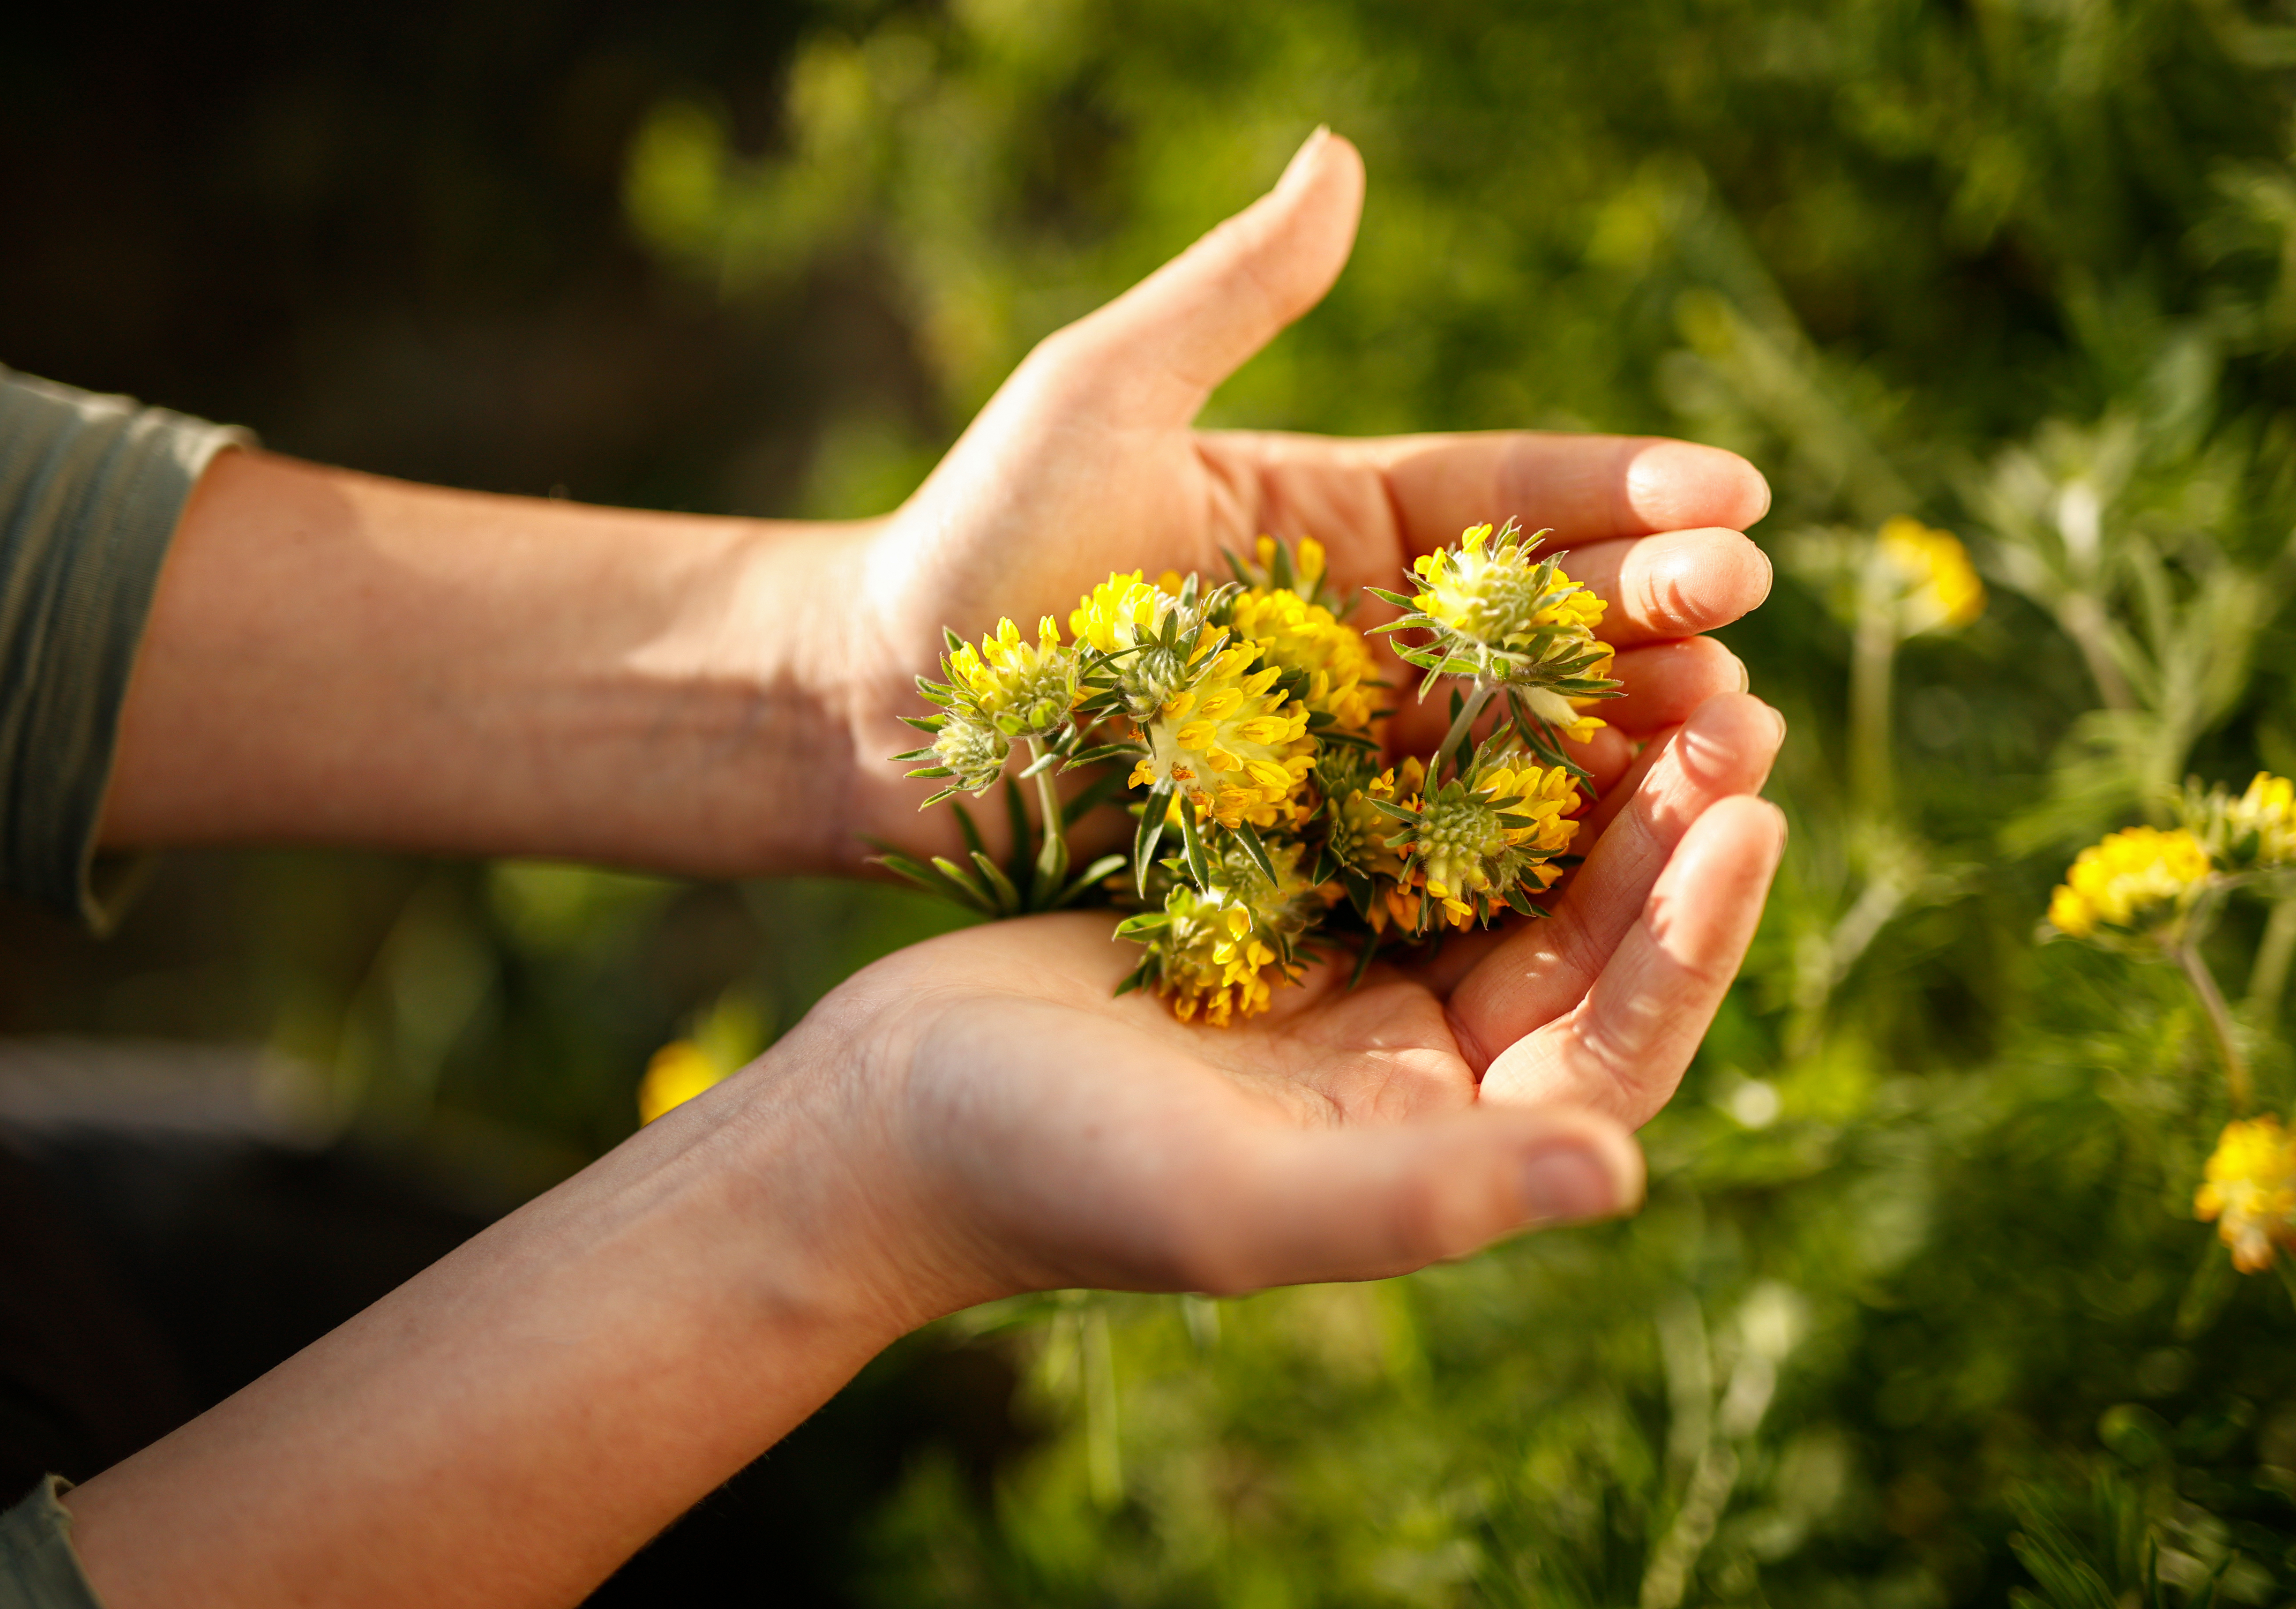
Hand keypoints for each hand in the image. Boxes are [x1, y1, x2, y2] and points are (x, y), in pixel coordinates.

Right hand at [782, 689, 1784, 1302]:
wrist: (882, 1111)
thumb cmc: (1045, 1169)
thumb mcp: (1230, 1196)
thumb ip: (1420, 1197)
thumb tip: (1622, 1176)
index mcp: (1431, 1152)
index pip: (1610, 1056)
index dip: (1693, 945)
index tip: (1749, 817)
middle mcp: (1416, 1079)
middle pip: (1580, 950)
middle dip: (1663, 834)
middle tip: (1734, 702)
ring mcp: (1350, 991)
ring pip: (1507, 874)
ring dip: (1582, 777)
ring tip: (1659, 663)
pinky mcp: (1283, 913)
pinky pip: (1408, 819)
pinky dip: (1463, 749)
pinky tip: (1506, 658)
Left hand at [827, 127, 1772, 864]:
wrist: (878, 709)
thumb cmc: (978, 539)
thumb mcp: (1103, 394)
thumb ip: (1232, 294)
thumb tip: (1338, 155)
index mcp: (1345, 517)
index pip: (1514, 499)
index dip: (1625, 495)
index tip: (1735, 496)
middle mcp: (1370, 635)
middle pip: (1542, 621)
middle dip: (1652, 613)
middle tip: (1741, 612)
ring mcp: (1347, 749)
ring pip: (1514, 738)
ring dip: (1624, 732)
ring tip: (1720, 726)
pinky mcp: (1313, 849)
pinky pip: (1437, 844)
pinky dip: (1529, 843)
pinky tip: (1615, 840)